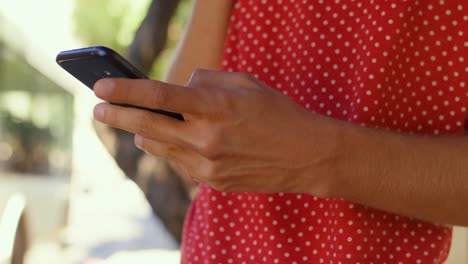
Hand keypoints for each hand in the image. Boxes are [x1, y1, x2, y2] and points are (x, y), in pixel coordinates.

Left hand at [93, 70, 340, 194]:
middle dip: (117, 116)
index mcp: (215, 108)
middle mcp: (206, 139)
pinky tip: (189, 142)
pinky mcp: (212, 183)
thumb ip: (205, 82)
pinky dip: (176, 150)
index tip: (100, 87)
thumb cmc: (277, 112)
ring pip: (158, 148)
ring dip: (147, 134)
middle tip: (100, 109)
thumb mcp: (245, 83)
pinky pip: (180, 164)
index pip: (158, 97)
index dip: (125, 91)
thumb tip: (178, 90)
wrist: (306, 155)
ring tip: (146, 125)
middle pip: (146, 127)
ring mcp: (207, 166)